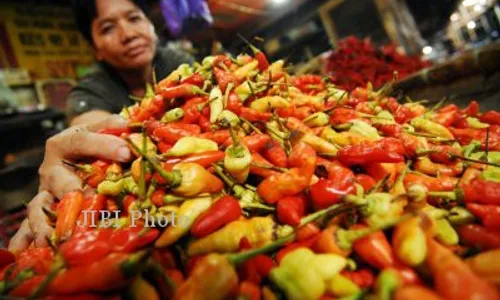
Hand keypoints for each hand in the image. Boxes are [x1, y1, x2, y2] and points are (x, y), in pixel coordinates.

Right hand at [9, 114, 131, 252]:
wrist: (74, 150)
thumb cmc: (93, 140)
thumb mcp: (100, 126)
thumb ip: (113, 125)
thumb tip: (128, 127)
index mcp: (64, 144)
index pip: (82, 142)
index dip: (104, 146)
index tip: (126, 153)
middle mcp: (51, 169)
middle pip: (58, 180)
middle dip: (74, 190)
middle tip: (93, 199)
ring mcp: (45, 192)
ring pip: (39, 208)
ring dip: (50, 222)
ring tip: (65, 235)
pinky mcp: (43, 212)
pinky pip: (30, 228)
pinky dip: (29, 240)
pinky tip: (35, 251)